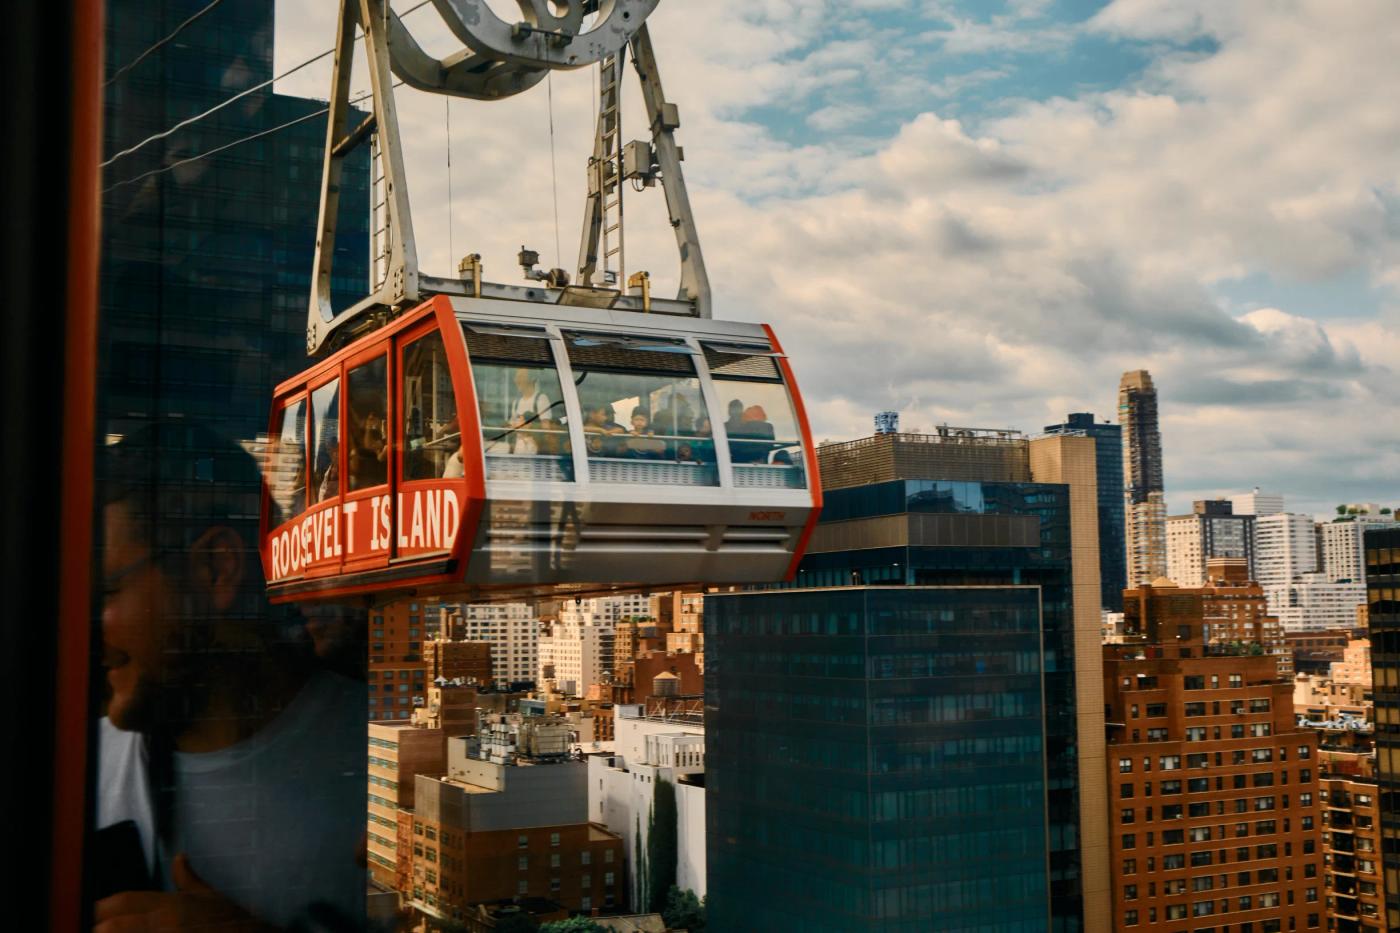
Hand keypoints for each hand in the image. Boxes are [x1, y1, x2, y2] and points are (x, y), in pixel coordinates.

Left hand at [95, 854, 275, 932]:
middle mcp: (164, 922)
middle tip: (100, 931)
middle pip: (111, 926)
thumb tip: (180, 858)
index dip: (101, 909)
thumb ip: (188, 879)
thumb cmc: (232, 922)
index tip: (96, 916)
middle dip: (102, 931)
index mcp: (170, 904)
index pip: (122, 901)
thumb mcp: (210, 896)